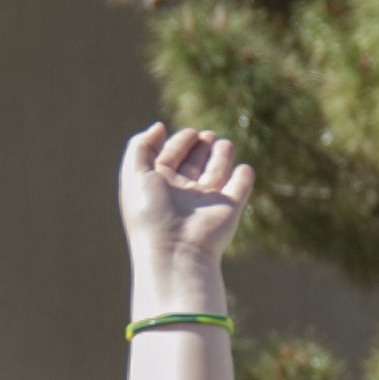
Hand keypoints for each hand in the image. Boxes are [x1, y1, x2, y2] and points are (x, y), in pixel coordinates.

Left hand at [119, 124, 253, 287]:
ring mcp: (206, 203)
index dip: (178, 143)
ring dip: (221, 157)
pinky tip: (243, 169)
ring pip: (217, 174)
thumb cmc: (151, 213)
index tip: (189, 133)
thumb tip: (159, 127)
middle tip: (206, 135)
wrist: (176, 251)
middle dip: (201, 148)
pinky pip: (239, 190)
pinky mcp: (229, 210)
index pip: (170, 157)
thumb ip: (140, 146)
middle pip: (194, 164)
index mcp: (159, 186)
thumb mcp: (134, 174)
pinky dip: (243, 178)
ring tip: (224, 144)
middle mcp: (182, 194)